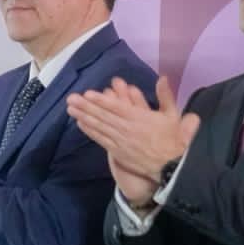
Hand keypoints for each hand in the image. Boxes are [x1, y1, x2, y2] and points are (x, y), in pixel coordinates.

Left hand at [65, 76, 200, 179]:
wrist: (171, 166)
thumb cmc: (172, 139)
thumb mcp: (173, 115)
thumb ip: (166, 96)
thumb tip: (163, 77)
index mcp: (139, 118)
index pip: (116, 107)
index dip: (101, 100)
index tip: (87, 93)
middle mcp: (126, 128)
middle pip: (103, 116)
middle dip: (86, 106)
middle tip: (70, 98)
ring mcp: (120, 141)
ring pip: (99, 127)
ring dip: (83, 117)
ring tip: (70, 109)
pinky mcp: (117, 151)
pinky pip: (101, 140)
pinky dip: (90, 131)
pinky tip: (80, 124)